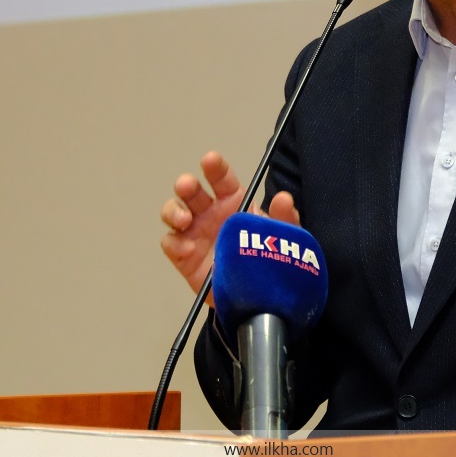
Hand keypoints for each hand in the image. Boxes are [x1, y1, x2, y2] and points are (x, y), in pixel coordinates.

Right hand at [160, 151, 300, 302]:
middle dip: (186, 184)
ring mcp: (193, 233)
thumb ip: (284, 218)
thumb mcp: (282, 237)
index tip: (210, 160)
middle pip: (191, 191)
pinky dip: (174, 243)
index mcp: (233, 201)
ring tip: (184, 219)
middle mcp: (209, 212)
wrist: (258, 295)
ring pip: (173, 212)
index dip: (215, 167)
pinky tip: (187, 248)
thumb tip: (284, 198)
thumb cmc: (267, 258)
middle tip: (188, 186)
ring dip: (173, 211)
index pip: (221, 178)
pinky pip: (171, 243)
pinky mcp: (183, 256)